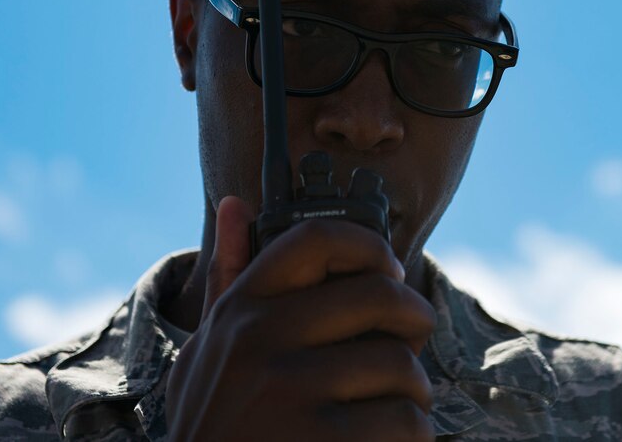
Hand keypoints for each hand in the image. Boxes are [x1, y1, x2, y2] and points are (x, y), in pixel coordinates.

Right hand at [165, 196, 436, 440]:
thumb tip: (234, 203)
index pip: (316, 238)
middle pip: (382, 295)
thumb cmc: (221, 429)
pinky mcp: (320, 441)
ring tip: (391, 410)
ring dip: (413, 395)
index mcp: (239, 311)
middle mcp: (258, 341)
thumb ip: (228, 280)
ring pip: (402, 366)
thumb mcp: (207, 355)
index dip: (369, 246)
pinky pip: (406, 422)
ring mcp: (286, 392)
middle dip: (414, 323)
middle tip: (409, 347)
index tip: (388, 274)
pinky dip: (411, 439)